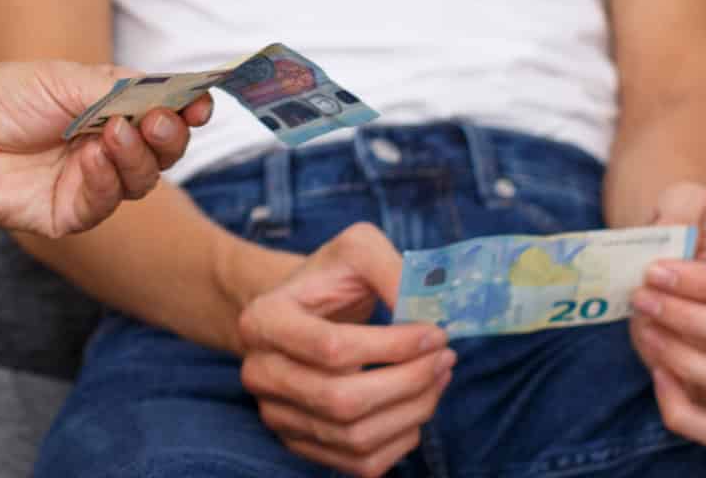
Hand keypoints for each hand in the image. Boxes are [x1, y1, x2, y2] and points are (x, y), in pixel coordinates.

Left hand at [0, 62, 210, 236]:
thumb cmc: (2, 99)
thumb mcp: (63, 79)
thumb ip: (118, 89)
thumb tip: (175, 92)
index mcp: (112, 108)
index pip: (164, 110)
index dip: (188, 106)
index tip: (202, 100)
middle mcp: (109, 147)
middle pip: (164, 149)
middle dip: (171, 134)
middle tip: (161, 120)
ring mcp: (92, 182)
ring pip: (142, 179)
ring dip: (137, 156)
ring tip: (114, 133)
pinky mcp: (72, 213)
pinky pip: (106, 203)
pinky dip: (107, 179)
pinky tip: (92, 158)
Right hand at [235, 222, 453, 476]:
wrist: (301, 310)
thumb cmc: (331, 278)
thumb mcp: (358, 249)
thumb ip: (393, 270)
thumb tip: (430, 311)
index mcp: (264, 319)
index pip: (332, 349)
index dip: (394, 347)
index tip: (437, 332)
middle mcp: (259, 373)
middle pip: (342, 400)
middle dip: (409, 382)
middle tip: (445, 358)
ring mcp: (276, 414)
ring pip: (355, 436)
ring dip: (413, 411)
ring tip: (438, 377)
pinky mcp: (300, 443)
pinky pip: (360, 464)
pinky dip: (400, 441)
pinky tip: (416, 406)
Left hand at [627, 181, 705, 451]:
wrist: (663, 273)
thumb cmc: (678, 241)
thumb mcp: (679, 208)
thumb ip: (684, 205)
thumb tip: (683, 221)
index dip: (703, 284)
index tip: (653, 271)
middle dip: (691, 320)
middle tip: (642, 300)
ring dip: (690, 362)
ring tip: (648, 331)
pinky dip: (684, 409)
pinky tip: (658, 373)